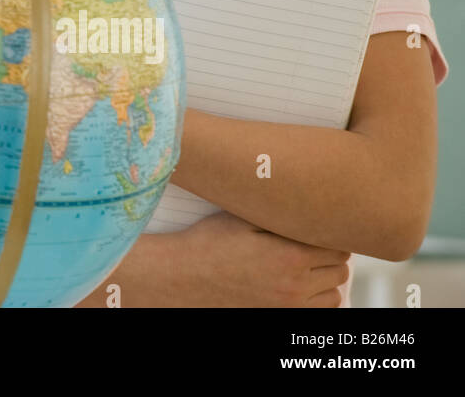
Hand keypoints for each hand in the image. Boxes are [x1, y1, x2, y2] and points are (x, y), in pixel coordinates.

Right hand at [175, 211, 350, 306]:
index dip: (328, 232)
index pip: (337, 245)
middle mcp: (296, 285)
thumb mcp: (243, 219)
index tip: (315, 226)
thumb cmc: (211, 243)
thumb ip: (281, 216)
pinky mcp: (281, 317)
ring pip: (334, 294)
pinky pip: (320, 311)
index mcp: (290, 255)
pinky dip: (317, 298)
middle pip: (340, 270)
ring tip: (305, 265)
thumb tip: (310, 208)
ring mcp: (290, 306)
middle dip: (329, 254)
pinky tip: (299, 284)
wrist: (185, 277)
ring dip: (326, 278)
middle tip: (310, 242)